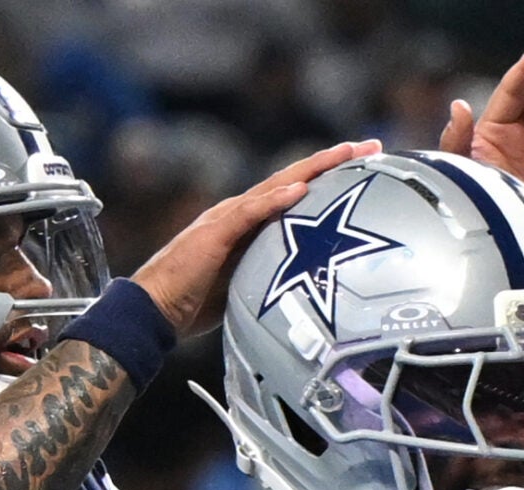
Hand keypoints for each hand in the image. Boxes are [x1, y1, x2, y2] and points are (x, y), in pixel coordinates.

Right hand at [131, 140, 379, 335]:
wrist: (153, 310)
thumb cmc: (193, 303)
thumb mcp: (244, 285)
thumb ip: (268, 272)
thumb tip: (300, 285)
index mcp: (248, 223)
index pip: (294, 193)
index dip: (327, 177)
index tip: (362, 167)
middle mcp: (240, 212)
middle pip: (293, 179)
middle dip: (333, 160)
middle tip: (370, 146)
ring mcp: (227, 219)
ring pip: (277, 185)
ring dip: (313, 168)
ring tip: (346, 153)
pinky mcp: (215, 233)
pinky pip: (250, 212)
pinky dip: (276, 200)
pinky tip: (300, 189)